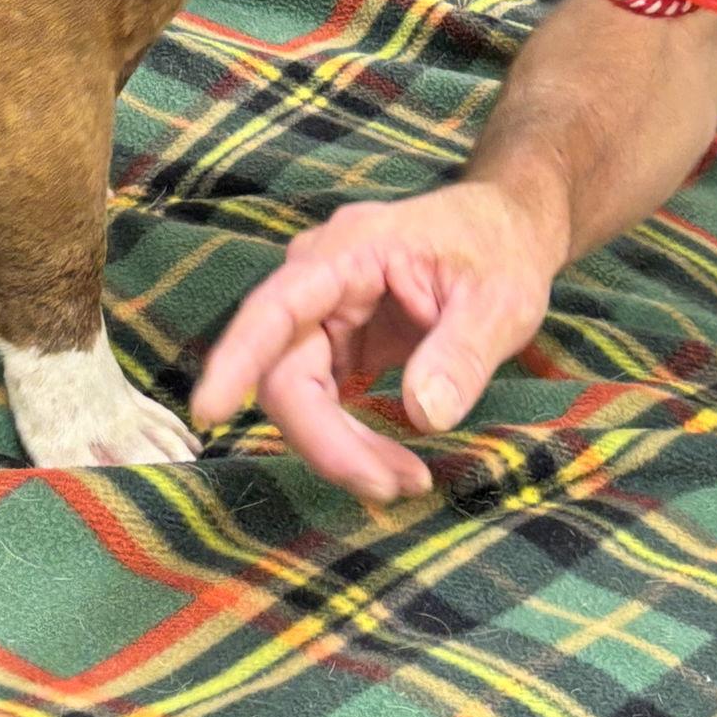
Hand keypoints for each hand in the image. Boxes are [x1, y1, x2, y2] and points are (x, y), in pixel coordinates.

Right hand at [191, 184, 563, 503]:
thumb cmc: (499, 250)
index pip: (277, 307)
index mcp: (351, 250)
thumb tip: (423, 416)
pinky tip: (390, 463)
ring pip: (299, 394)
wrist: (506, 230)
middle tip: (396, 486)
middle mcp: (321, 279)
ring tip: (407, 479)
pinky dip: (349, 439)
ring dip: (341, 448)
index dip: (238, 359)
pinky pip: (321, 398)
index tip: (210, 410)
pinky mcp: (337, 342)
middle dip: (329, 440)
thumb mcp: (500, 300)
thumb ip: (462, 354)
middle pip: (286, 371)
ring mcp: (325, 311)